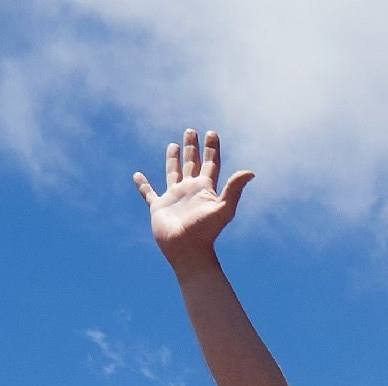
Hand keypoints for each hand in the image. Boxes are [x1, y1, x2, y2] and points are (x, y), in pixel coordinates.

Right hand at [135, 129, 254, 276]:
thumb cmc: (206, 232)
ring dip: (173, 159)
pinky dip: (143, 185)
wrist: (188, 252)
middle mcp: (190, 191)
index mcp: (205, 189)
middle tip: (191, 131)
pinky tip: (137, 176)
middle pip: (192, 164)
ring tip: (173, 145)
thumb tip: (250, 172)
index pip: (210, 164)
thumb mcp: (224, 208)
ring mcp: (174, 199)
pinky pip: (149, 193)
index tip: (212, 133)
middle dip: (192, 148)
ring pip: (173, 173)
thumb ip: (235, 189)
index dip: (212, 149)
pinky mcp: (159, 208)